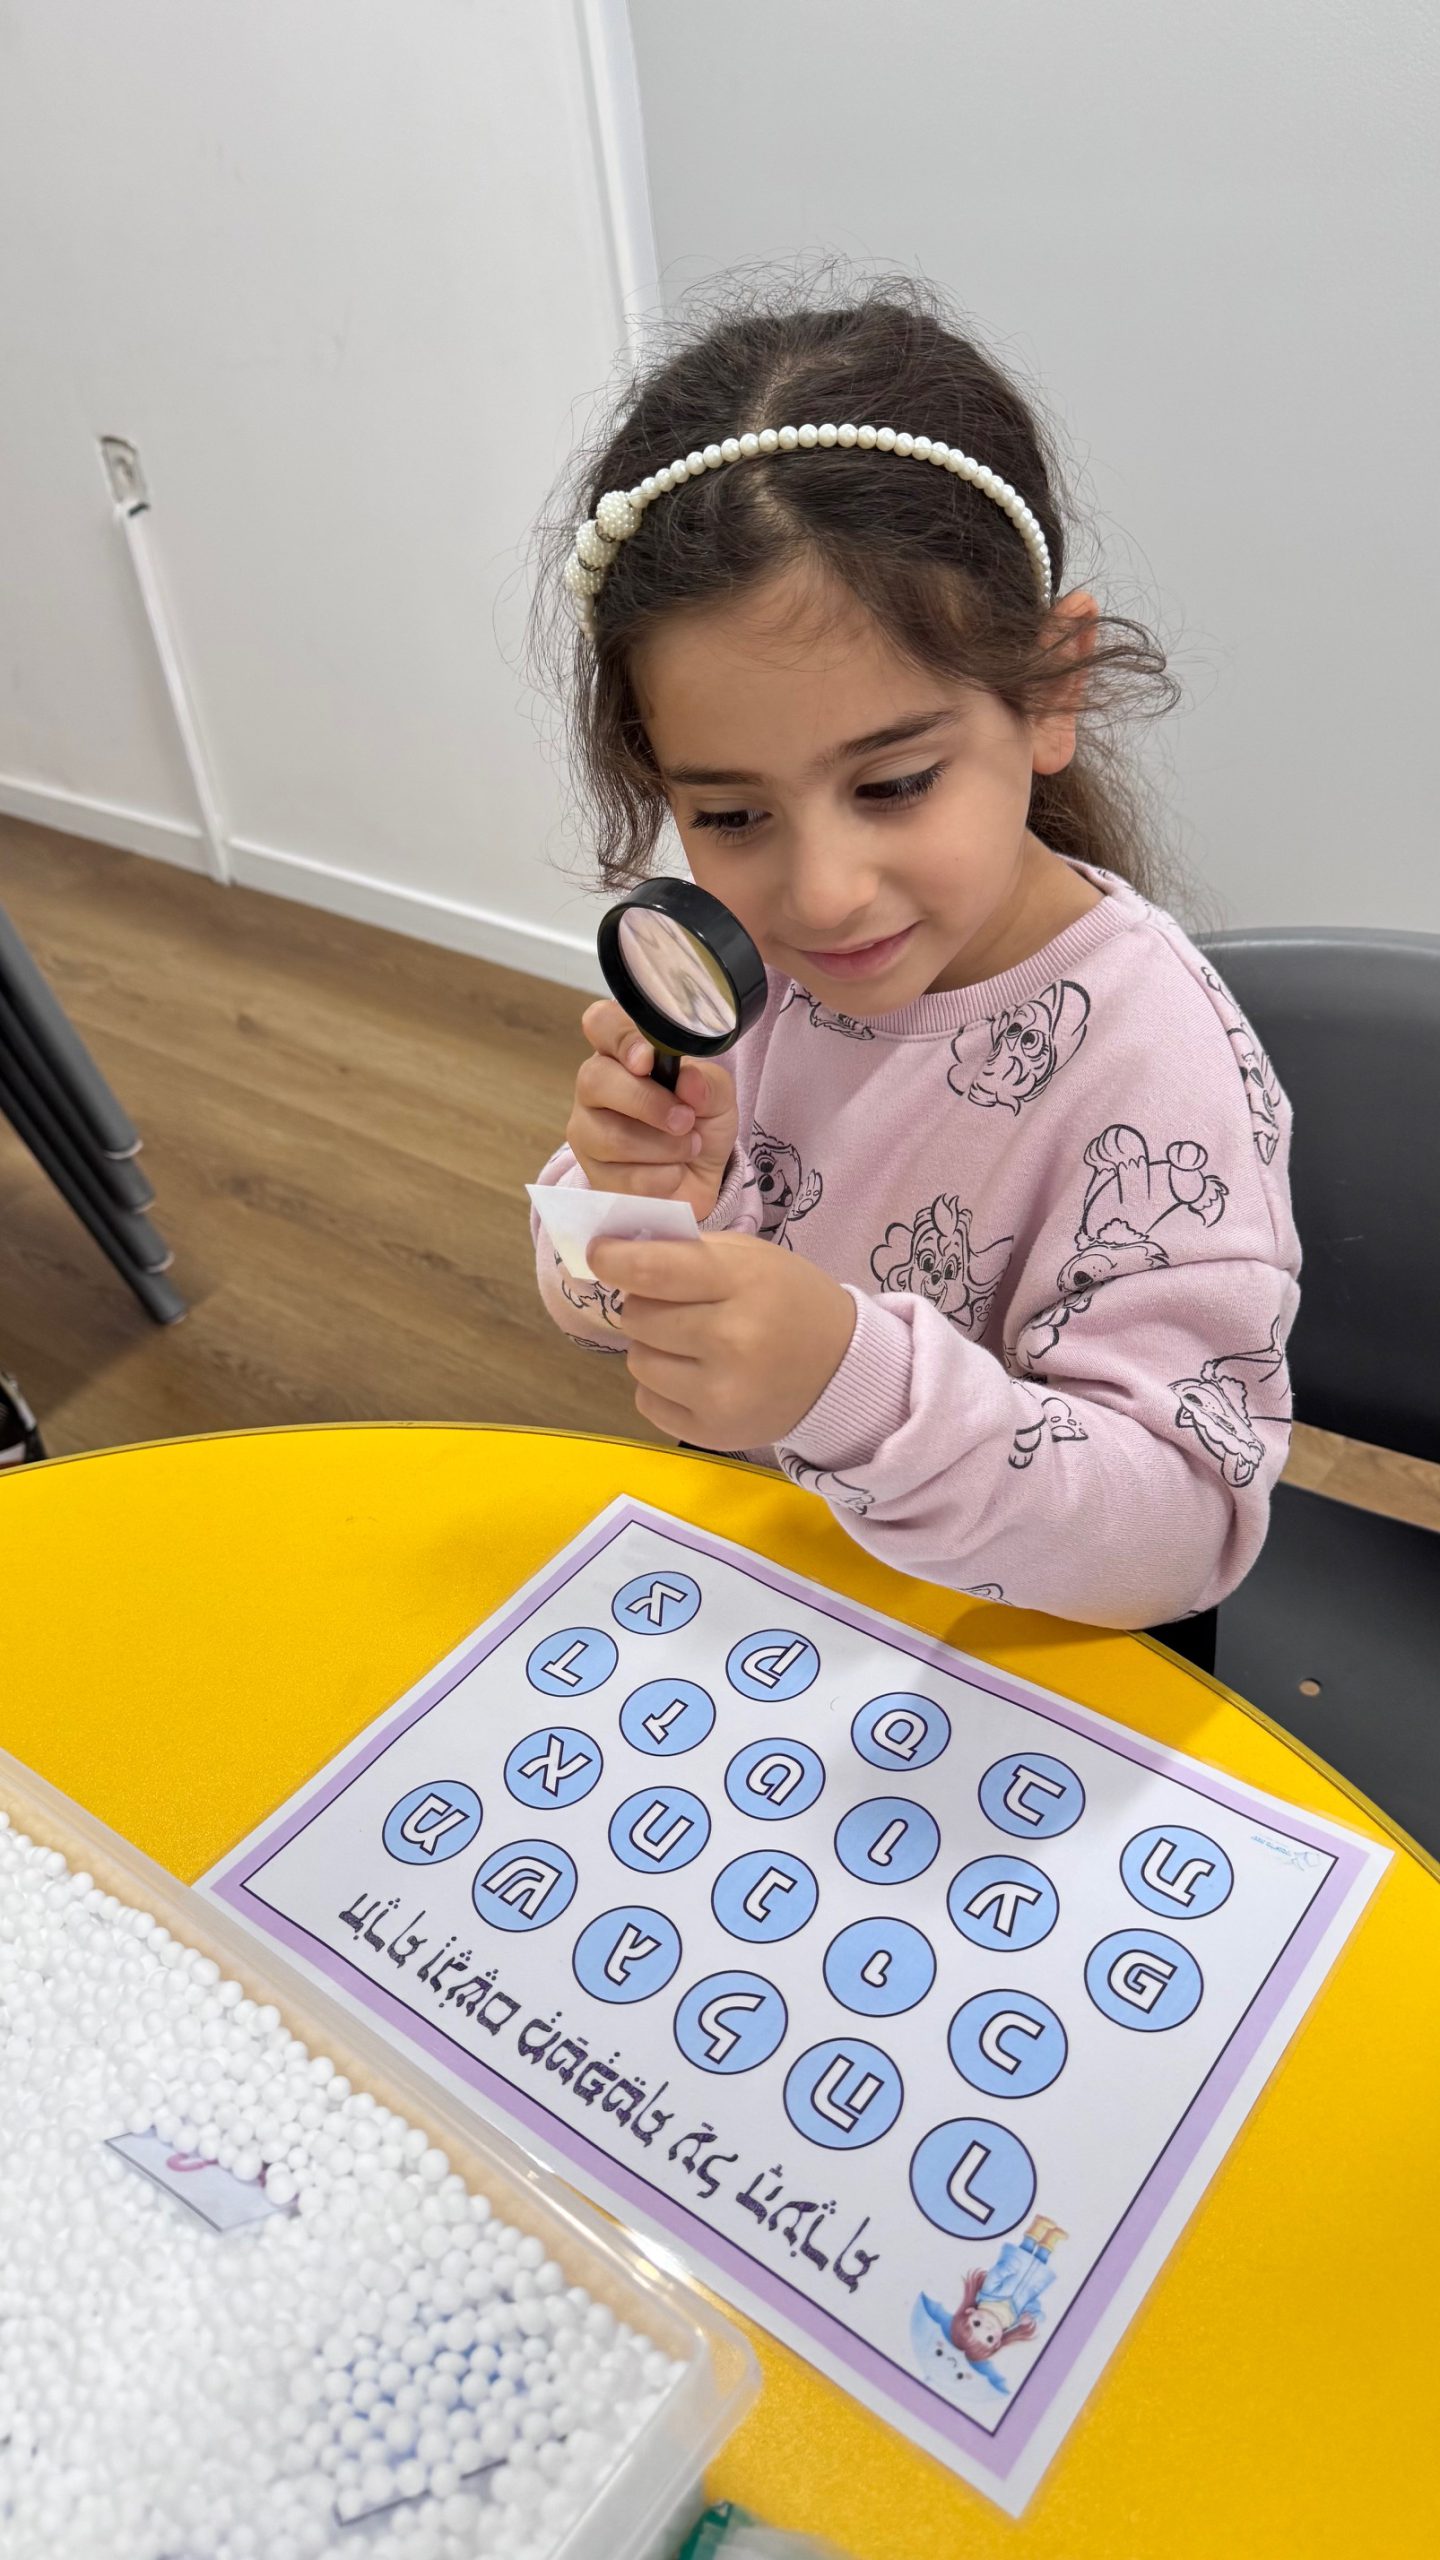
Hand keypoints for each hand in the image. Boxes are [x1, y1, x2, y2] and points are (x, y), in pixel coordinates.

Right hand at [566, 1000, 738, 1222]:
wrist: (701, 1180)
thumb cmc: (700, 1124)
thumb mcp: (718, 1097)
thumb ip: (709, 1083)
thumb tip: (689, 1081)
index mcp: (622, 1053)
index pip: (601, 1023)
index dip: (619, 1037)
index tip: (646, 1060)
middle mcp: (595, 1087)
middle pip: (595, 1080)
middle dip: (648, 1103)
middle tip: (685, 1119)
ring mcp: (587, 1131)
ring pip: (612, 1136)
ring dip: (665, 1146)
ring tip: (689, 1147)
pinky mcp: (593, 1174)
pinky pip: (623, 1176)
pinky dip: (662, 1176)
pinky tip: (673, 1173)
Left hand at [587, 1232, 856, 1448]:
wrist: (841, 1370)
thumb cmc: (788, 1300)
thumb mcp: (751, 1257)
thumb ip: (687, 1251)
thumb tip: (615, 1253)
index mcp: (744, 1284)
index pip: (655, 1271)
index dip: (614, 1260)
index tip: (600, 1255)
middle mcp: (732, 1341)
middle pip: (638, 1317)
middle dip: (645, 1306)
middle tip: (677, 1307)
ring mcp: (722, 1394)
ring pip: (638, 1361)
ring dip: (653, 1348)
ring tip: (690, 1345)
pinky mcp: (713, 1433)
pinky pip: (647, 1401)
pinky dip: (661, 1387)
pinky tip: (695, 1377)